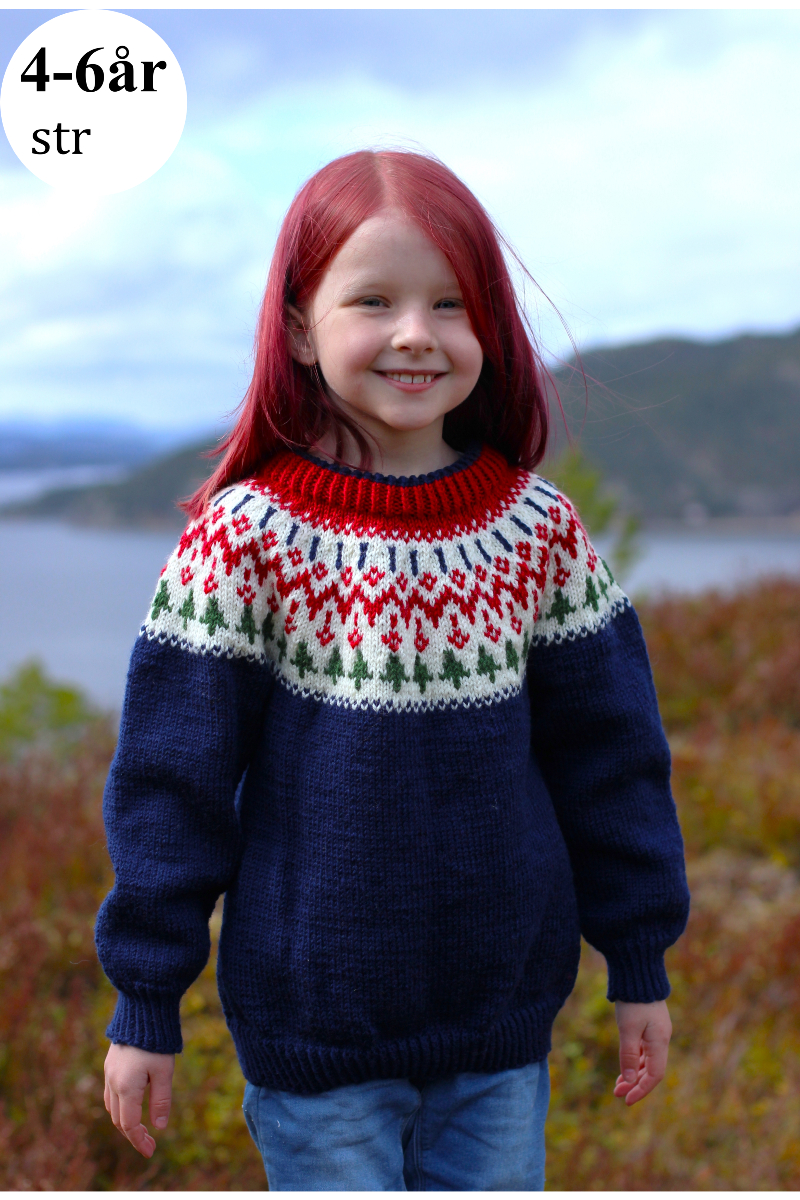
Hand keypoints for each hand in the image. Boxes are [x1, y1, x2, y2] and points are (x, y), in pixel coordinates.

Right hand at [104, 1042, 174, 1156]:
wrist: (142, 1009)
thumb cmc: (156, 1041)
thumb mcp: (164, 1072)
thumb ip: (161, 1100)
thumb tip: (159, 1127)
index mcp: (126, 1087)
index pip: (129, 1125)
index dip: (139, 1141)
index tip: (150, 1151)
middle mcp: (113, 1082)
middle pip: (119, 1119)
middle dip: (133, 1134)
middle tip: (150, 1143)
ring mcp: (109, 1073)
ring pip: (112, 1107)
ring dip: (125, 1121)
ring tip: (142, 1128)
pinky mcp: (110, 1064)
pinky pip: (110, 1093)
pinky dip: (120, 1106)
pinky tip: (133, 1105)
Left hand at [613, 999, 670, 1105]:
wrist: (637, 972)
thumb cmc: (633, 1000)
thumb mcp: (628, 1029)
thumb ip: (629, 1055)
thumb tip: (630, 1081)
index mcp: (660, 1042)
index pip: (654, 1075)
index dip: (641, 1090)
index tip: (626, 1100)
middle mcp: (661, 1039)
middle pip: (652, 1070)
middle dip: (635, 1084)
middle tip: (617, 1094)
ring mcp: (656, 1032)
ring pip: (648, 1061)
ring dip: (634, 1073)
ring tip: (618, 1084)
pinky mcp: (650, 1025)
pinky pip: (645, 1050)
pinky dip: (635, 1061)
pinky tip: (626, 1066)